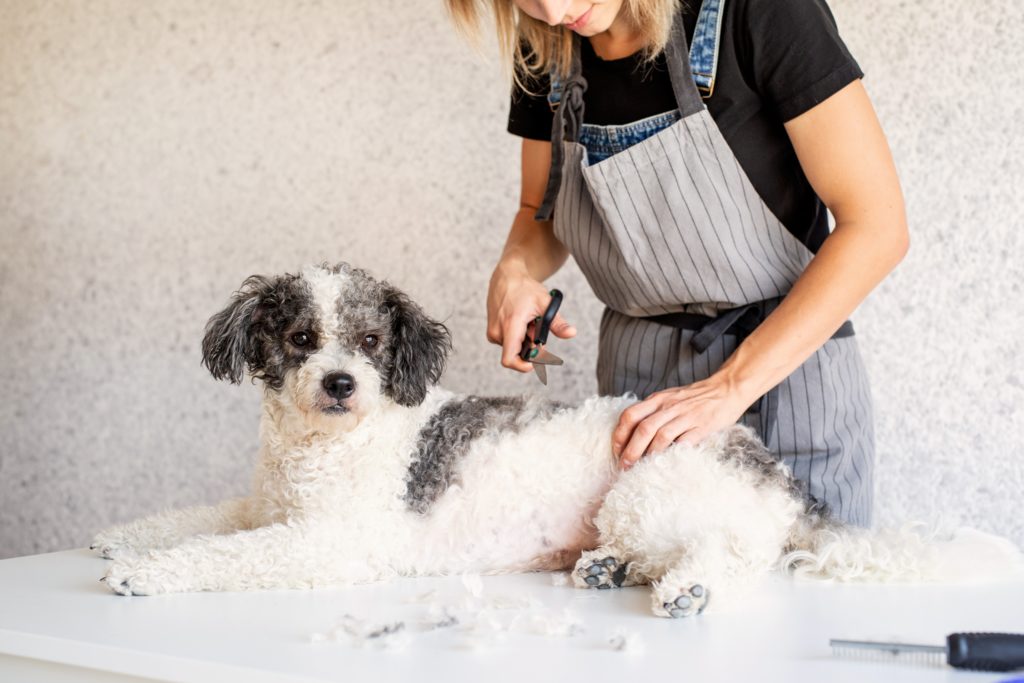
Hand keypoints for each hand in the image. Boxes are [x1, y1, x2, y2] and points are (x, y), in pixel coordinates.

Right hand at [486, 260, 575, 372]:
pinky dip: (518, 336)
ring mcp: (493, 332)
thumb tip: (572, 333)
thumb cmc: (525, 289)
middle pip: (517, 354)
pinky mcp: (492, 332)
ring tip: (528, 321)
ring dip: (525, 340)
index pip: (510, 359)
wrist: (506, 277)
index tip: (536, 362)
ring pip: (513, 348)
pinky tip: (521, 321)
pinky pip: (508, 343)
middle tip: (537, 329)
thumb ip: (557, 322)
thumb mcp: (545, 303)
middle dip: (530, 347)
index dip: (523, 366)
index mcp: (511, 325)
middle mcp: (498, 331)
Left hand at [612, 373, 751, 469]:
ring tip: (640, 469)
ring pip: (661, 436)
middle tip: (624, 466)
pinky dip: (673, 453)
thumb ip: (653, 411)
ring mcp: (686, 416)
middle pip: (643, 429)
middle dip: (630, 450)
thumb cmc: (696, 397)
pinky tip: (666, 464)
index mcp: (658, 399)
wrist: (727, 388)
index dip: (620, 434)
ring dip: (648, 455)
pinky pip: (685, 441)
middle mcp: (669, 406)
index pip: (630, 415)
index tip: (616, 451)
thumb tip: (633, 432)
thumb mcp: (670, 398)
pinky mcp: (703, 425)